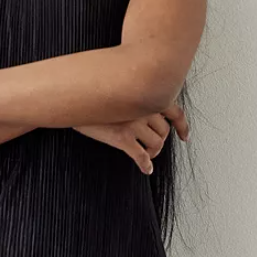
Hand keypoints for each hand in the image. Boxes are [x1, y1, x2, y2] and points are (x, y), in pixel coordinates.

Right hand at [73, 103, 187, 174]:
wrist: (72, 97)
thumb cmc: (93, 92)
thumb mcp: (118, 87)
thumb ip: (134, 96)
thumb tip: (142, 107)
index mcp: (145, 94)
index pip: (174, 111)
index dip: (182, 126)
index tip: (184, 136)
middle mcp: (143, 107)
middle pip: (164, 130)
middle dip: (160, 141)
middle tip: (153, 147)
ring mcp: (134, 123)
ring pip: (157, 144)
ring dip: (154, 152)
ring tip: (147, 156)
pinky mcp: (122, 137)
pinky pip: (141, 156)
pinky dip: (146, 165)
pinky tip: (146, 170)